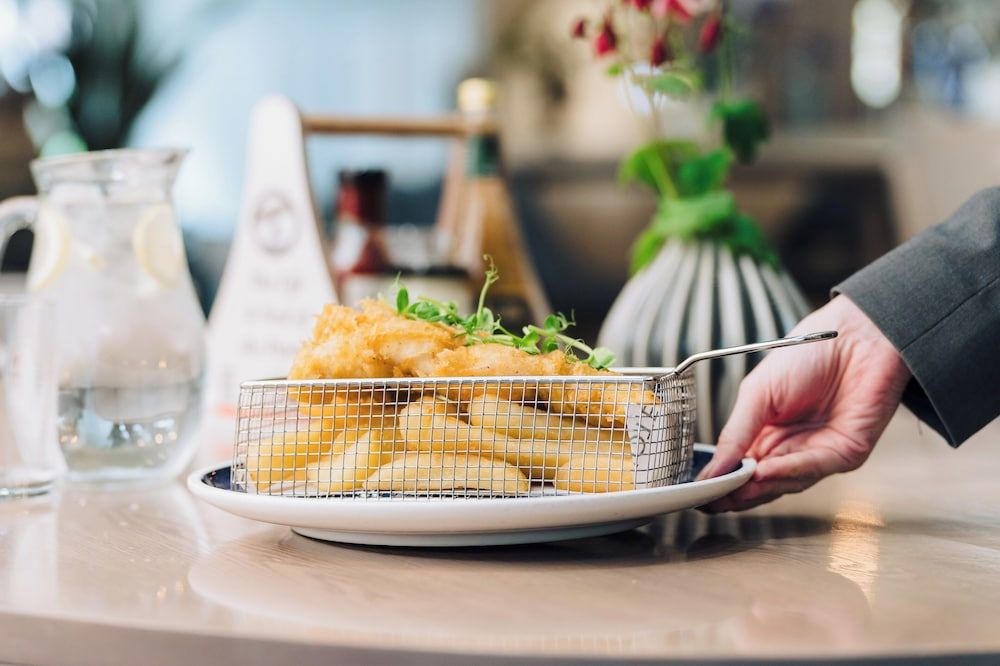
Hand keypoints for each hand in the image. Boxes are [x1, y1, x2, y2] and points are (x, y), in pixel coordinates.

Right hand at [697, 295, 910, 511]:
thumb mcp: (757, 393)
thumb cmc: (807, 355)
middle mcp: (790, 449)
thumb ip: (736, 432)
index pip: (738, 468)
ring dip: (756, 487)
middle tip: (709, 499)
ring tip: (731, 486)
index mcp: (765, 434)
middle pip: (758, 484)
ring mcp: (817, 454)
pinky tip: (763, 470)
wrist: (855, 336)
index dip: (718, 481)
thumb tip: (711, 468)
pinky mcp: (844, 454)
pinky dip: (786, 471)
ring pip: (783, 484)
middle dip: (733, 493)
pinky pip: (811, 468)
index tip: (696, 492)